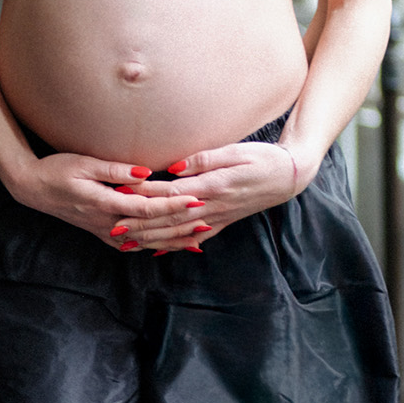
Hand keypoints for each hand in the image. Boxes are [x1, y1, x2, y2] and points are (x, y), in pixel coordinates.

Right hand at [10, 151, 214, 252]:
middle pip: (150, 227)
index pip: (146, 207)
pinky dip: (151, 246)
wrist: (33, 188)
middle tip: (206, 220)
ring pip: (143, 240)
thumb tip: (144, 173)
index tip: (194, 200)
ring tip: (195, 241)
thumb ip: (115, 170)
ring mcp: (103, 230)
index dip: (172, 205)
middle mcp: (106, 222)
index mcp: (104, 203)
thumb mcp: (84, 163)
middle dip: (179, 225)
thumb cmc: (57, 169)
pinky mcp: (101, 232)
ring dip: (170, 241)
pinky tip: (165, 248)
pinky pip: (131, 244)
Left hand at [115, 141, 304, 252]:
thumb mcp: (235, 151)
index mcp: (213, 187)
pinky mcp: (222, 222)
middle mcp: (213, 208)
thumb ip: (203, 160)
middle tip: (114, 228)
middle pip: (170, 219)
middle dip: (141, 224)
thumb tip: (173, 168)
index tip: (122, 196)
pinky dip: (175, 246)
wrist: (289, 177)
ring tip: (127, 242)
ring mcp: (218, 218)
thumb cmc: (263, 158)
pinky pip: (195, 238)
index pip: (172, 194)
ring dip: (152, 238)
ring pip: (179, 233)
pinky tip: (158, 251)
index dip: (145, 196)